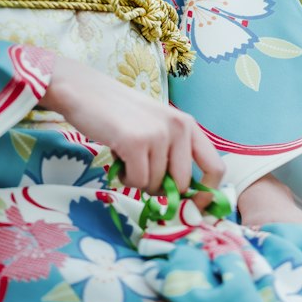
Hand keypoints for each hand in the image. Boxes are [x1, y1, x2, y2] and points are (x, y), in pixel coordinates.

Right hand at [39, 53, 224, 199]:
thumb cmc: (121, 114)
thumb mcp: (158, 127)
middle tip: (142, 173)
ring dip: (138, 180)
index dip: (206, 195)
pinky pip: (137, 181)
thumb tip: (186, 198)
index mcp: (188, 124)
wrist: (87, 93)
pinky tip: (118, 158)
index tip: (191, 208)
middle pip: (182, 185)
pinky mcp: (136, 142)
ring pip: (156, 186)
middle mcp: (179, 127)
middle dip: (161, 190)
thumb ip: (174, 154)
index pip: (215, 167)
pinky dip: (125, 178)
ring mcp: (158, 134)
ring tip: (126, 156)